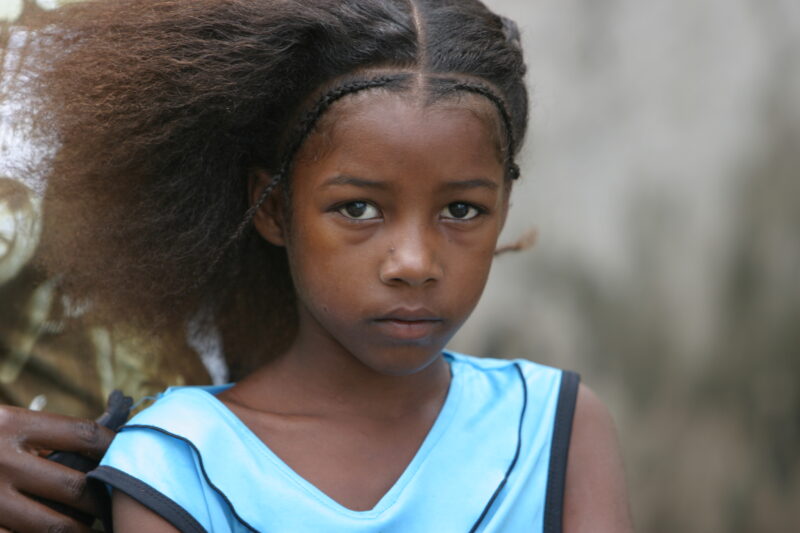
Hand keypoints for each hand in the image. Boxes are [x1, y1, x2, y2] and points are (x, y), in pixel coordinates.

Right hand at [0, 406, 114, 532]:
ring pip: (55, 525)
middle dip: (101, 501)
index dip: (114, 447)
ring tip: (95, 530)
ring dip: (82, 531)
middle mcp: (1, 459)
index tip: (128, 457)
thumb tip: (105, 448)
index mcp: (12, 424)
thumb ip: (42, 436)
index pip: (84, 434)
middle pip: (75, 486)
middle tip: (116, 509)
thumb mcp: (4, 426)